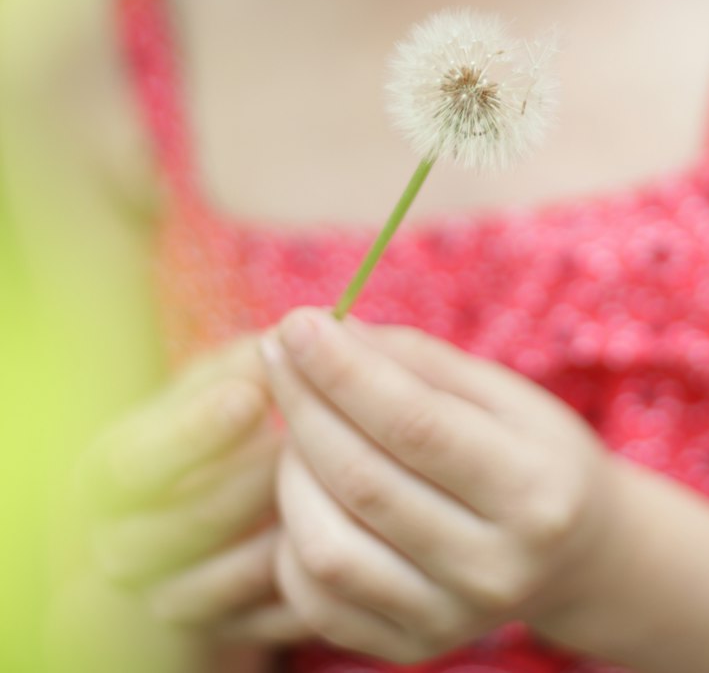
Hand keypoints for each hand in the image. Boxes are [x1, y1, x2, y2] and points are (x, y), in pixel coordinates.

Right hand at [78, 334, 311, 644]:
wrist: (186, 517)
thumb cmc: (205, 426)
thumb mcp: (209, 385)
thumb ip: (241, 363)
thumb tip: (291, 331)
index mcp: (103, 476)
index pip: (132, 464)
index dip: (192, 432)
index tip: (252, 398)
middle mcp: (117, 547)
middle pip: (186, 525)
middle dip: (255, 479)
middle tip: (309, 439)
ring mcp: (163, 597)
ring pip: (228, 577)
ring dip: (286, 526)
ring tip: (333, 479)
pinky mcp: (214, 634)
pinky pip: (264, 618)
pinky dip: (308, 578)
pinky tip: (348, 535)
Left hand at [261, 308, 622, 663]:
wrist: (573, 554)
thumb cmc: (531, 451)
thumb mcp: (501, 391)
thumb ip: (417, 361)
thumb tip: (327, 331)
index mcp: (534, 490)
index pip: (416, 424)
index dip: (344, 371)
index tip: (295, 323)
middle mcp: (494, 567)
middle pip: (364, 481)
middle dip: (305, 405)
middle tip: (279, 352)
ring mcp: (450, 619)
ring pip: (327, 548)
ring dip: (292, 471)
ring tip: (299, 424)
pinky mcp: (409, 649)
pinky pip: (317, 598)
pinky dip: (291, 536)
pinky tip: (309, 488)